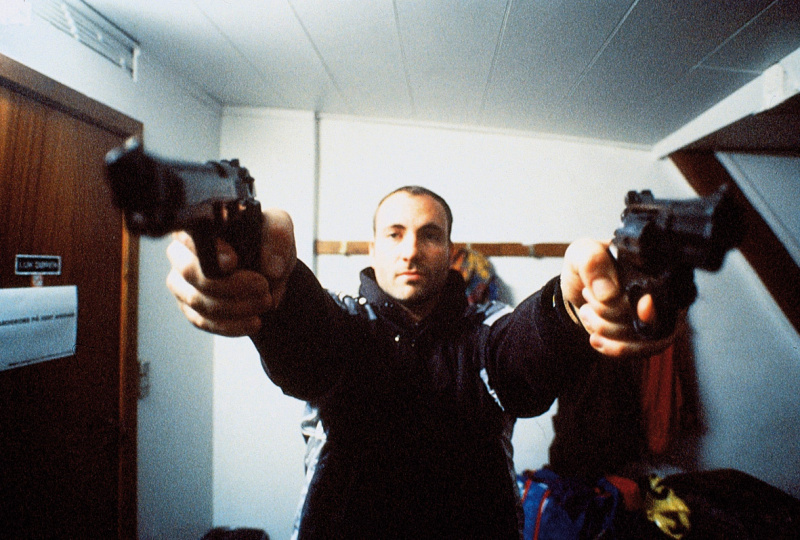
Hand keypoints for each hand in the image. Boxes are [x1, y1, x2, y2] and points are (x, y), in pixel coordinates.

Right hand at [166, 208, 296, 336]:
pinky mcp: (190, 309)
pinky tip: (254, 322)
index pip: (188, 235)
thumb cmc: (266, 240)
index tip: (234, 262)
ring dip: (234, 307)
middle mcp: (182, 254)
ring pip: (196, 300)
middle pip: (190, 272)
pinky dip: (230, 325)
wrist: (270, 270)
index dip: (208, 250)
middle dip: (229, 285)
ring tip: (266, 302)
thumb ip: (278, 237)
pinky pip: (202, 322)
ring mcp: (182, 284)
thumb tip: (271, 267)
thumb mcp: (279, 229)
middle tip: (263, 286)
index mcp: (198, 225)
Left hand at [561, 238, 672, 356]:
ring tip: (587, 313)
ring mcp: (654, 317)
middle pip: (652, 320)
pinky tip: (595, 339)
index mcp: (652, 268)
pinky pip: (637, 352)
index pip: (664, 294)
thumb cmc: (585, 266)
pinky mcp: (644, 336)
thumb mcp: (581, 253)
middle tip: (589, 298)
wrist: (578, 288)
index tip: (642, 307)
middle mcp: (660, 294)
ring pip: (644, 340)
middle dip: (612, 314)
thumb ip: (593, 262)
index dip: (654, 307)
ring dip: (608, 330)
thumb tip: (610, 293)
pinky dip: (612, 348)